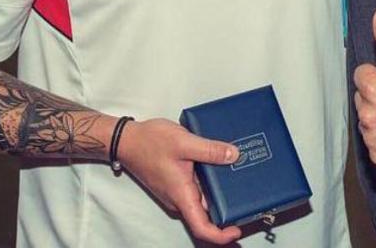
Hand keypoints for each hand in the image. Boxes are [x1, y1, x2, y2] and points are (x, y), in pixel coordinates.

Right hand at [118, 118, 241, 244]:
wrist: (127, 140)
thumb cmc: (148, 143)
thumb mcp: (183, 142)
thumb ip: (210, 150)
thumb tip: (233, 155)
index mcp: (182, 195)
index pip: (202, 228)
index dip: (222, 235)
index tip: (238, 228)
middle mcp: (179, 199)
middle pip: (206, 217)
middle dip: (227, 214)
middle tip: (248, 202)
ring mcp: (177, 192)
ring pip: (202, 203)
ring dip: (219, 197)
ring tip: (239, 182)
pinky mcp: (177, 184)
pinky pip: (197, 191)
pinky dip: (210, 186)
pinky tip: (221, 169)